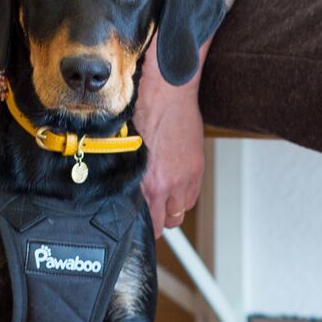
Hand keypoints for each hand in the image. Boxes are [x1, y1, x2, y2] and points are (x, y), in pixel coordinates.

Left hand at [134, 37, 209, 236]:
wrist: (167, 94)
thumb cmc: (143, 114)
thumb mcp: (128, 151)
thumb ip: (129, 177)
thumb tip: (124, 194)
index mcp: (145, 183)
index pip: (146, 222)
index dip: (142, 226)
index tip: (139, 225)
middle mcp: (166, 185)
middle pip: (165, 223)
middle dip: (158, 221)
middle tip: (151, 214)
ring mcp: (184, 178)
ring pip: (180, 212)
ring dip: (172, 209)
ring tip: (163, 199)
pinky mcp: (196, 169)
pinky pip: (192, 197)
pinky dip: (184, 197)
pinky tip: (176, 186)